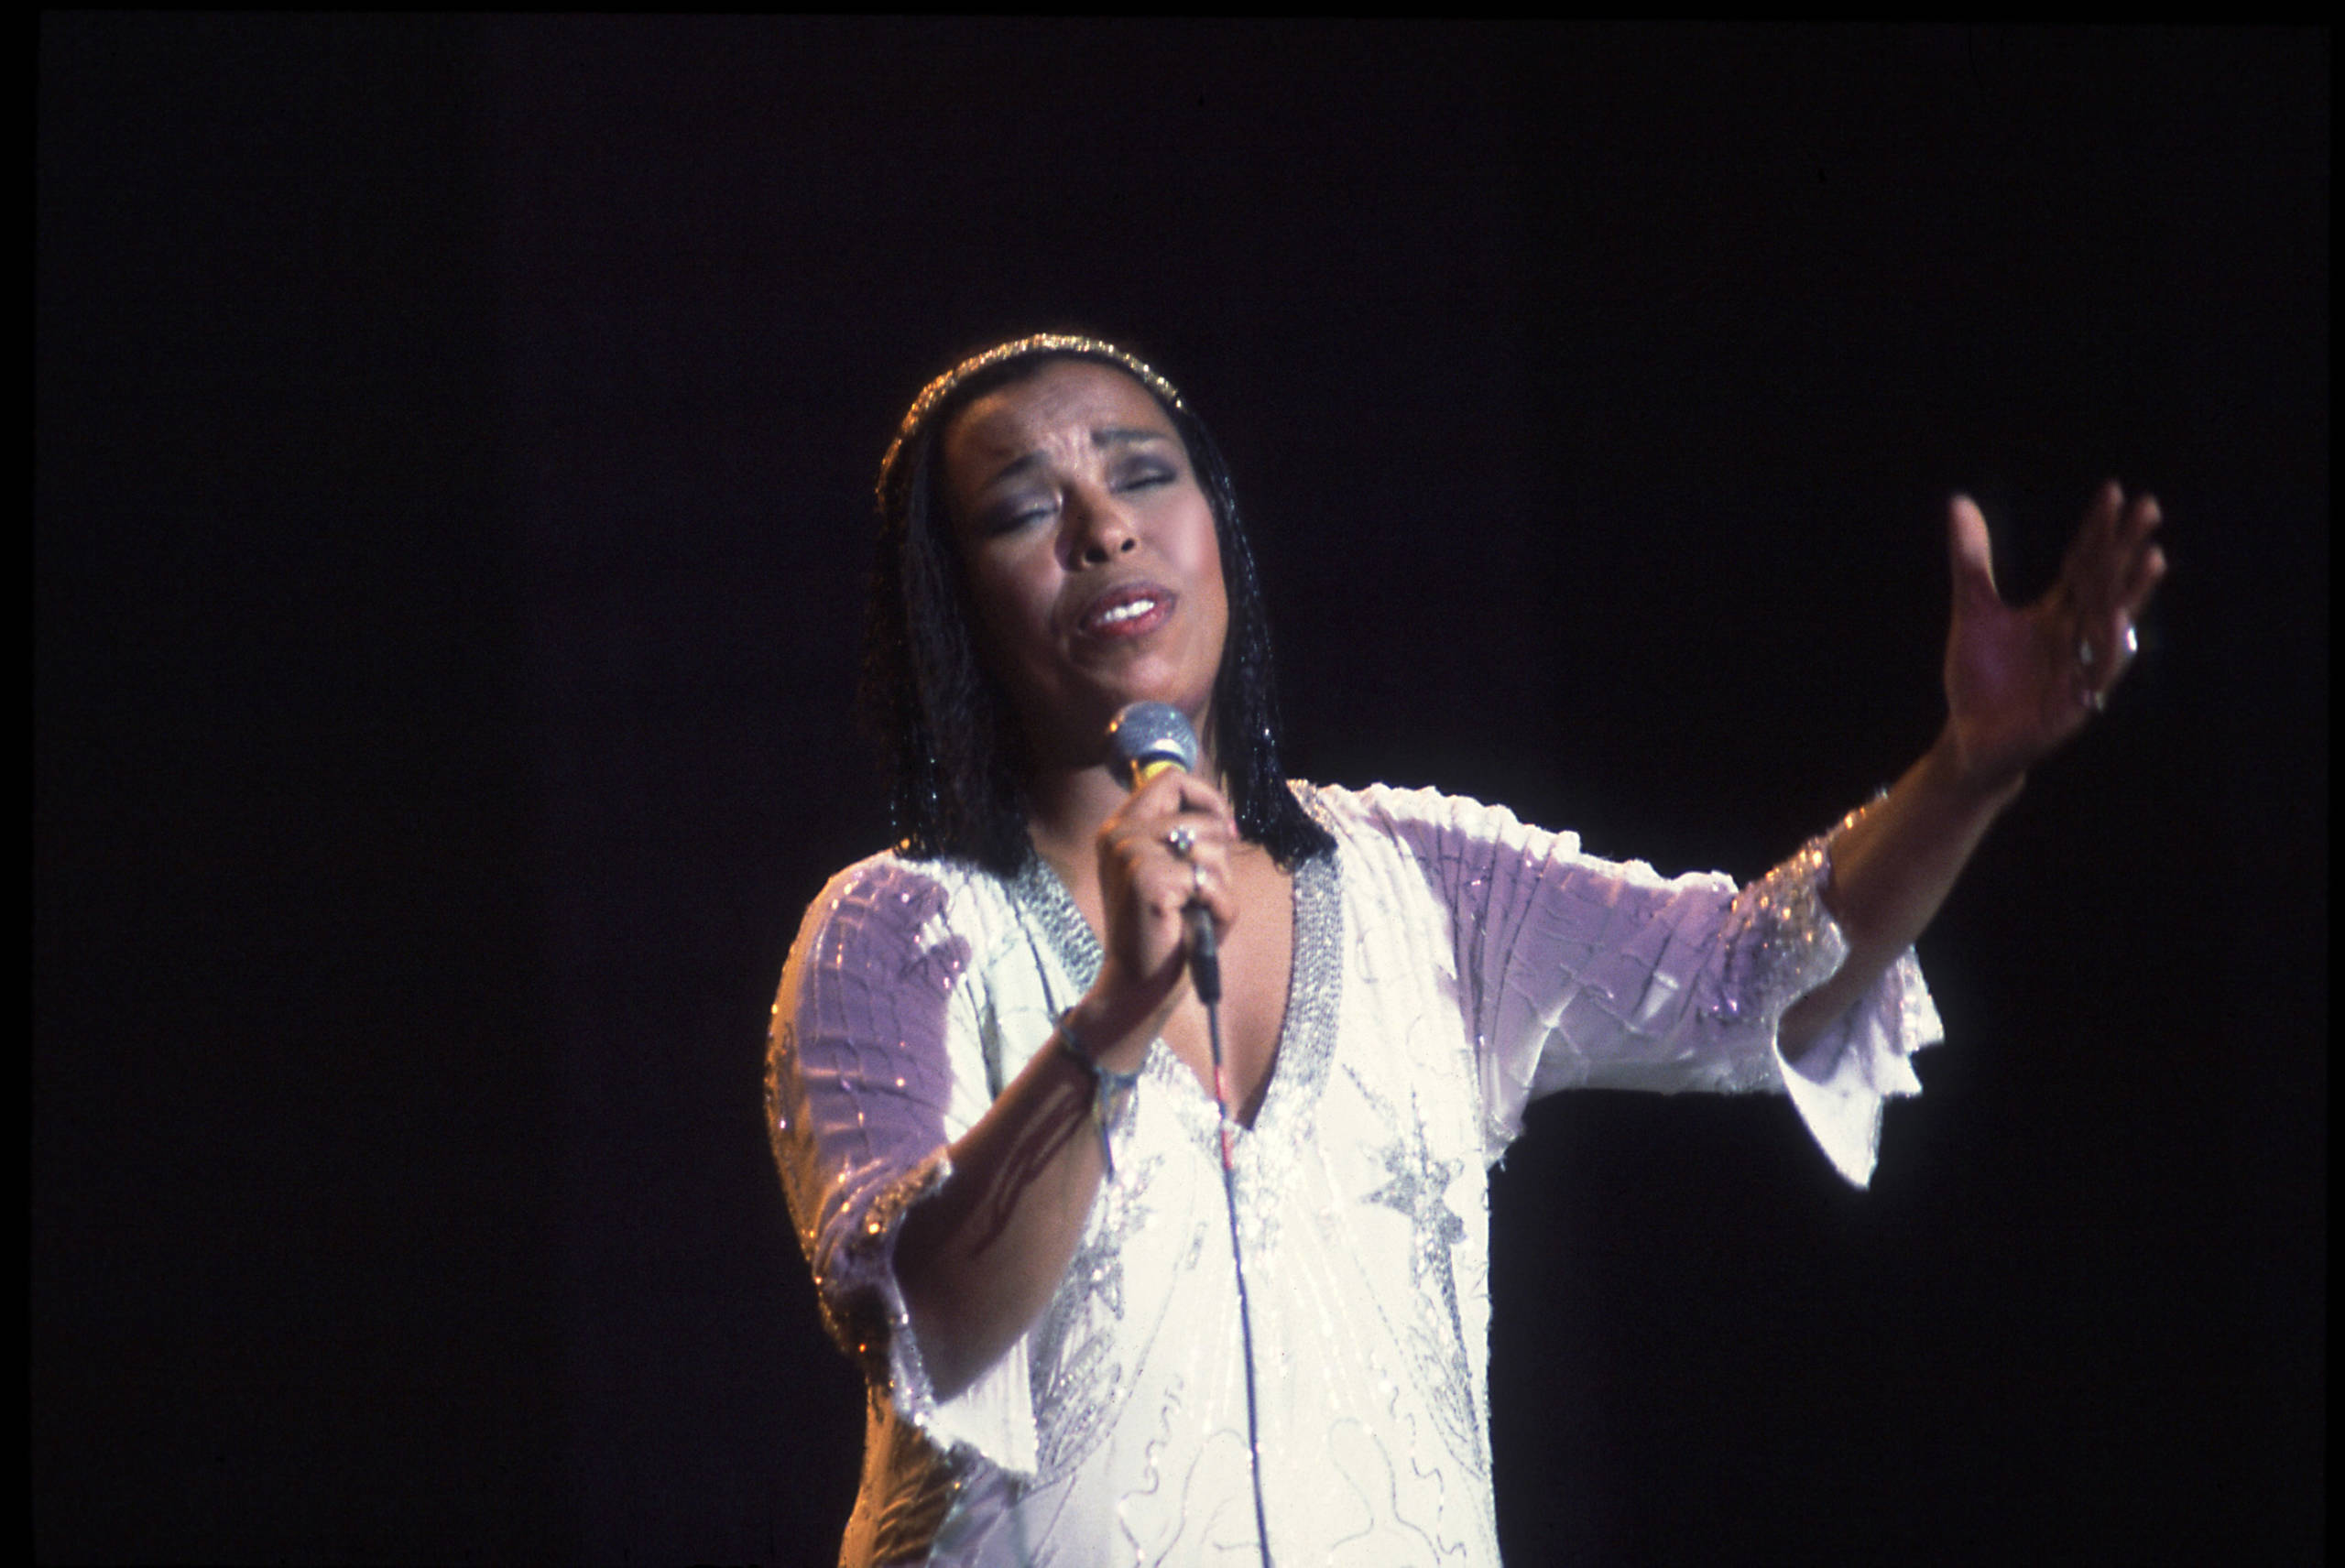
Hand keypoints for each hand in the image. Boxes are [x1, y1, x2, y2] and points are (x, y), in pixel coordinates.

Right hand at [1079, 769, 1239, 1057]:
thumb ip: (1192, 839)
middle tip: (1206, 887)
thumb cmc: (1165, 929)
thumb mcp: (1177, 873)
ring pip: (1211, 847)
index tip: (1224, 830)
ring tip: (1197, 910)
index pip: (1170, 778)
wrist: (1138, 984)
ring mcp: (1130, 854)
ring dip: (1220, 884)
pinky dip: (1219, 908)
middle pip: (1199, 812)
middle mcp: (1119, 834)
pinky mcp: (1148, 880)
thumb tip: (1225, 819)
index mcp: (1121, 827)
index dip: (1207, 798)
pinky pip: (1212, 881)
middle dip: (1220, 850)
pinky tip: (1197, 925)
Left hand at [1940, 481, 2166, 791]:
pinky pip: (2097, 672)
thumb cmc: (1979, 677)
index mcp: (2059, 611)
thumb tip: (1960, 500)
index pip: (2084, 562)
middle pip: (2106, 583)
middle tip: (2149, 506)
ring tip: (2153, 557)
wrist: (1970, 737)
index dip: (2097, 529)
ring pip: (2112, 623)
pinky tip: (2117, 620)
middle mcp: (2078, 634)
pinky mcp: (2076, 702)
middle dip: (2126, 547)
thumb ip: (1972, 560)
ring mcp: (2081, 666)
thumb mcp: (1974, 610)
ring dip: (2133, 592)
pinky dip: (2108, 647)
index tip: (2114, 490)